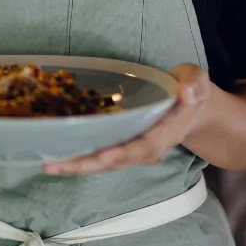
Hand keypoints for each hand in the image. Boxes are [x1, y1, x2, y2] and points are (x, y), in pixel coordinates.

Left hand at [43, 63, 210, 175]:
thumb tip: (186, 92)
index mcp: (168, 130)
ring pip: (107, 163)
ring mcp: (138, 150)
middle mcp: (151, 147)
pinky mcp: (127, 147)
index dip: (123, 152)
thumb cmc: (191, 88)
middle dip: (87, 165)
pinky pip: (105, 157)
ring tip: (48, 165)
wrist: (195, 108)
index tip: (102, 154)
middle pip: (118, 161)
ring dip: (79, 166)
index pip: (145, 145)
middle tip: (54, 165)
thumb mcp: (197, 79)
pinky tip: (60, 157)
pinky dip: (83, 159)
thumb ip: (194, 84)